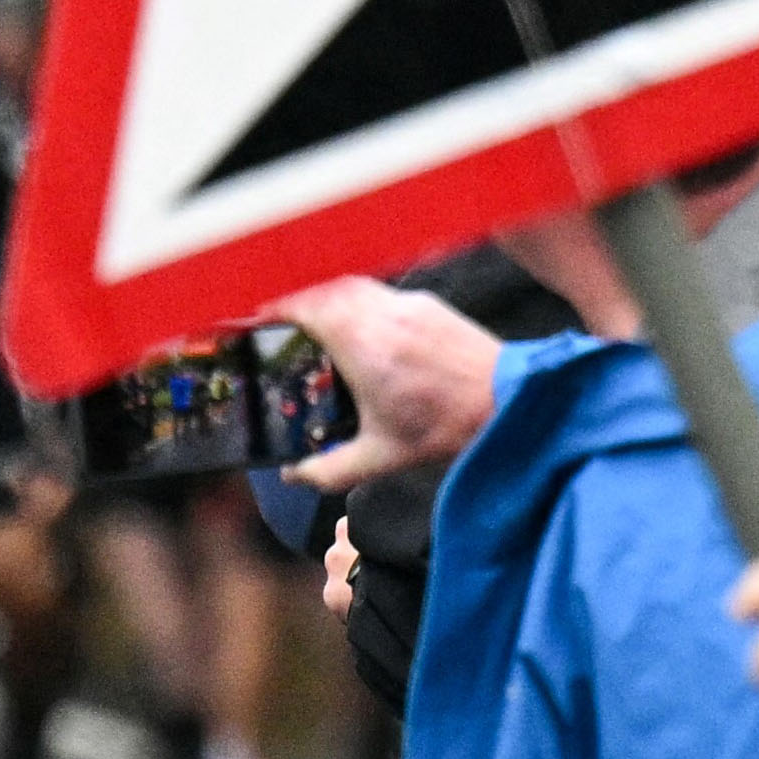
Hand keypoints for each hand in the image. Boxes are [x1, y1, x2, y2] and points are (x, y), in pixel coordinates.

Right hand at [277, 275, 498, 491]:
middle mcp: (379, 314)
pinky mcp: (426, 304)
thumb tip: (293, 474)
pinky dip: (356, 300)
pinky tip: (356, 325)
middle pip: (322, 288)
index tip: (252, 318)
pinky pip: (378, 291)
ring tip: (312, 321)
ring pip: (351, 284)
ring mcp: (405, 304)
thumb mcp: (379, 457)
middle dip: (294, 300)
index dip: (272, 308)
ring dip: (326, 296)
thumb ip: (328, 470)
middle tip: (275, 321)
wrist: (506, 401)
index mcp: (360, 343)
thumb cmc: (445, 426)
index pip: (302, 305)